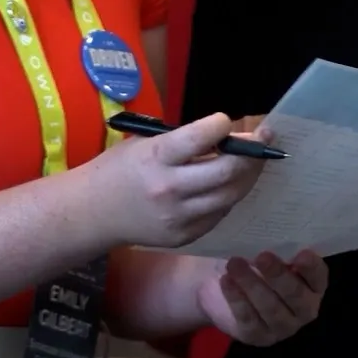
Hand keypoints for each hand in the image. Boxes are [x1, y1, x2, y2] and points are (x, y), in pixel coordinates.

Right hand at [88, 113, 267, 249]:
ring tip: (255, 160)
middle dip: (251, 153)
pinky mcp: (185, 236)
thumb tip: (225, 135)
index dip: (220, 125)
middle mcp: (170, 188)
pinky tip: (230, 183)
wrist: (93, 212)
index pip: (199, 137)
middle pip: (226, 171)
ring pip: (230, 195)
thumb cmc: (119, 168)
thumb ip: (181, 141)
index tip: (227, 120)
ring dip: (248, 175)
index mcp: (156, 157)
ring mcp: (179, 217)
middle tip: (263, 139)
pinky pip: (219, 213)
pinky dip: (228, 195)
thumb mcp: (144, 143)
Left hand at [195, 250, 327, 346]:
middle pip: (296, 296)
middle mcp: (303, 308)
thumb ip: (273, 241)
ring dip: (252, 285)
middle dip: (279, 275)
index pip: (318, 277)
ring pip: (271, 309)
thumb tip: (267, 223)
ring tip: (235, 263)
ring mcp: (282, 326)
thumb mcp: (264, 247)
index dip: (312, 267)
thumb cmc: (253, 258)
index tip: (302, 253)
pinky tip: (226, 280)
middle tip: (262, 256)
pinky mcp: (257, 335)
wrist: (222, 281)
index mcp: (312, 283)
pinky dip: (236, 298)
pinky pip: (248, 319)